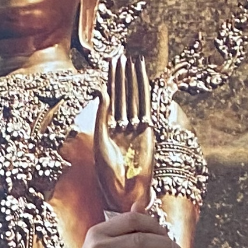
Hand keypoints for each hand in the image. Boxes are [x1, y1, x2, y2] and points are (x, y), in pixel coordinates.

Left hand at [94, 52, 154, 214]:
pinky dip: (145, 94)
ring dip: (134, 80)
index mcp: (109, 128)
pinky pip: (145, 109)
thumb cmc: (108, 173)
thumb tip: (102, 90)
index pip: (111, 98)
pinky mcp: (147, 133)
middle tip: (122, 55)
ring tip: (133, 61)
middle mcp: (123, 126)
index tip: (112, 61)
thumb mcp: (100, 140)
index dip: (112, 79)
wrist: (123, 193)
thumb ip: (102, 115)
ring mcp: (136, 128)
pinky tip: (143, 79)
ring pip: (134, 99)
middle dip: (123, 75)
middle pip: (123, 94)